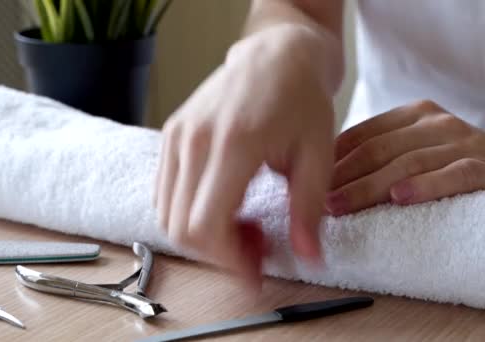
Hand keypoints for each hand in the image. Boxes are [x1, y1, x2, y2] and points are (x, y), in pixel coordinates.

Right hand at [155, 27, 334, 285]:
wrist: (276, 55)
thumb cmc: (301, 99)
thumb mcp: (318, 155)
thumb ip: (308, 210)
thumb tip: (308, 258)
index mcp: (233, 144)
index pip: (206, 226)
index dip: (229, 261)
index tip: (256, 271)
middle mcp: (194, 141)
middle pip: (181, 228)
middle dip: (219, 253)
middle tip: (256, 248)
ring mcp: (177, 137)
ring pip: (168, 215)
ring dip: (204, 236)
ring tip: (244, 225)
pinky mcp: (171, 136)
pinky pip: (166, 193)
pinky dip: (191, 213)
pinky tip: (226, 205)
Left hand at [327, 100, 484, 214]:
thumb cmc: (453, 157)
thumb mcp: (417, 144)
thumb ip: (382, 150)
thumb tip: (327, 176)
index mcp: (413, 114)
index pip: (364, 134)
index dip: (335, 159)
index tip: (310, 182)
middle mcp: (434, 123)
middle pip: (379, 151)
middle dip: (344, 177)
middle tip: (318, 201)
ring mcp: (460, 142)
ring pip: (407, 164)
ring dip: (370, 187)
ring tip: (343, 206)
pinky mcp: (484, 166)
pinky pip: (451, 176)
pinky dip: (425, 186)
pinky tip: (401, 198)